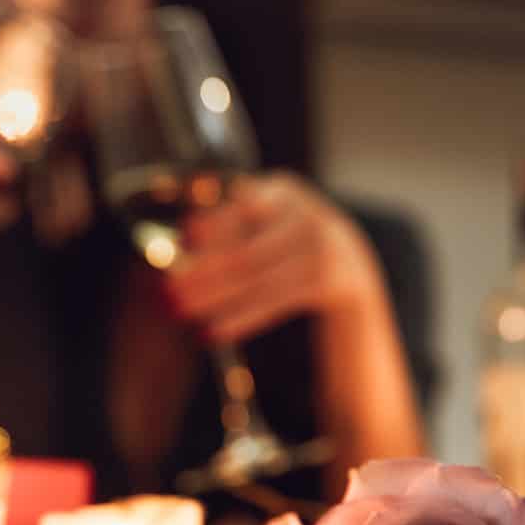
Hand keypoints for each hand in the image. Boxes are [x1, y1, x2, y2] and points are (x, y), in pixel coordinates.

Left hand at [164, 173, 384, 343]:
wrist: (354, 277)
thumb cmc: (292, 253)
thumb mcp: (267, 231)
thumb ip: (229, 231)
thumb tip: (181, 243)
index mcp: (285, 193)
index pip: (244, 205)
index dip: (214, 222)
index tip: (184, 236)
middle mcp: (309, 216)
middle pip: (246, 248)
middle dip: (203, 271)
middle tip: (170, 289)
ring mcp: (326, 250)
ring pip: (257, 279)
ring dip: (215, 297)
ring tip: (182, 311)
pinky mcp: (333, 284)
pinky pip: (277, 302)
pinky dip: (242, 318)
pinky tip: (213, 331)